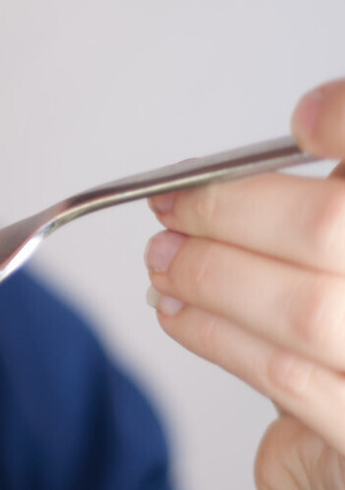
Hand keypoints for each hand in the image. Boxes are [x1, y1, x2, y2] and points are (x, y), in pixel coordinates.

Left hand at [146, 77, 344, 489]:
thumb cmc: (337, 367)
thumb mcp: (322, 280)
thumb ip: (301, 233)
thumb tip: (208, 186)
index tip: (306, 116)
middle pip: (333, 230)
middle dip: (234, 212)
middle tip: (172, 209)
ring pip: (305, 306)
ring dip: (210, 274)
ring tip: (162, 260)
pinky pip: (281, 373)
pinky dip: (212, 334)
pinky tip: (175, 313)